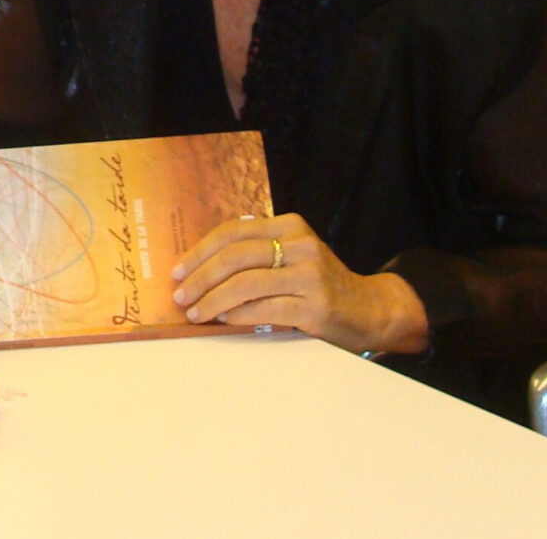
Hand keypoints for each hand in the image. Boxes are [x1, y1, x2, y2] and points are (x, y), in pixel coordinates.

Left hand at [169, 213, 428, 355]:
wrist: (369, 310)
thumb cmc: (318, 283)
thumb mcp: (291, 255)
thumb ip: (255, 253)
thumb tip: (197, 268)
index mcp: (290, 226)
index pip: (233, 231)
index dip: (200, 250)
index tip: (177, 269)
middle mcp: (301, 245)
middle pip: (236, 256)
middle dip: (200, 277)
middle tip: (180, 295)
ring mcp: (310, 275)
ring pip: (246, 283)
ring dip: (213, 300)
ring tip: (196, 312)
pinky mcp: (316, 306)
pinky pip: (264, 309)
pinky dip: (237, 315)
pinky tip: (223, 320)